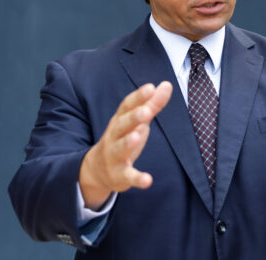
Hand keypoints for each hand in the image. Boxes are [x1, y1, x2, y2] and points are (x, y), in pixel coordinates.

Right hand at [79, 82, 172, 208]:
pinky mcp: (119, 174)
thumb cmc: (123, 138)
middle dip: (132, 118)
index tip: (150, 87)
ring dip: (128, 142)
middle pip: (122, 125)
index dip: (138, 97)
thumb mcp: (137, 121)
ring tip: (138, 135)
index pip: (127, 106)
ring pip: (120, 148)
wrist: (99, 169)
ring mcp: (115, 155)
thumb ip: (152, 104)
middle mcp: (114, 136)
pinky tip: (148, 180)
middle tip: (145, 111)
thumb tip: (167, 84)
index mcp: (120, 120)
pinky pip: (128, 176)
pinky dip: (137, 178)